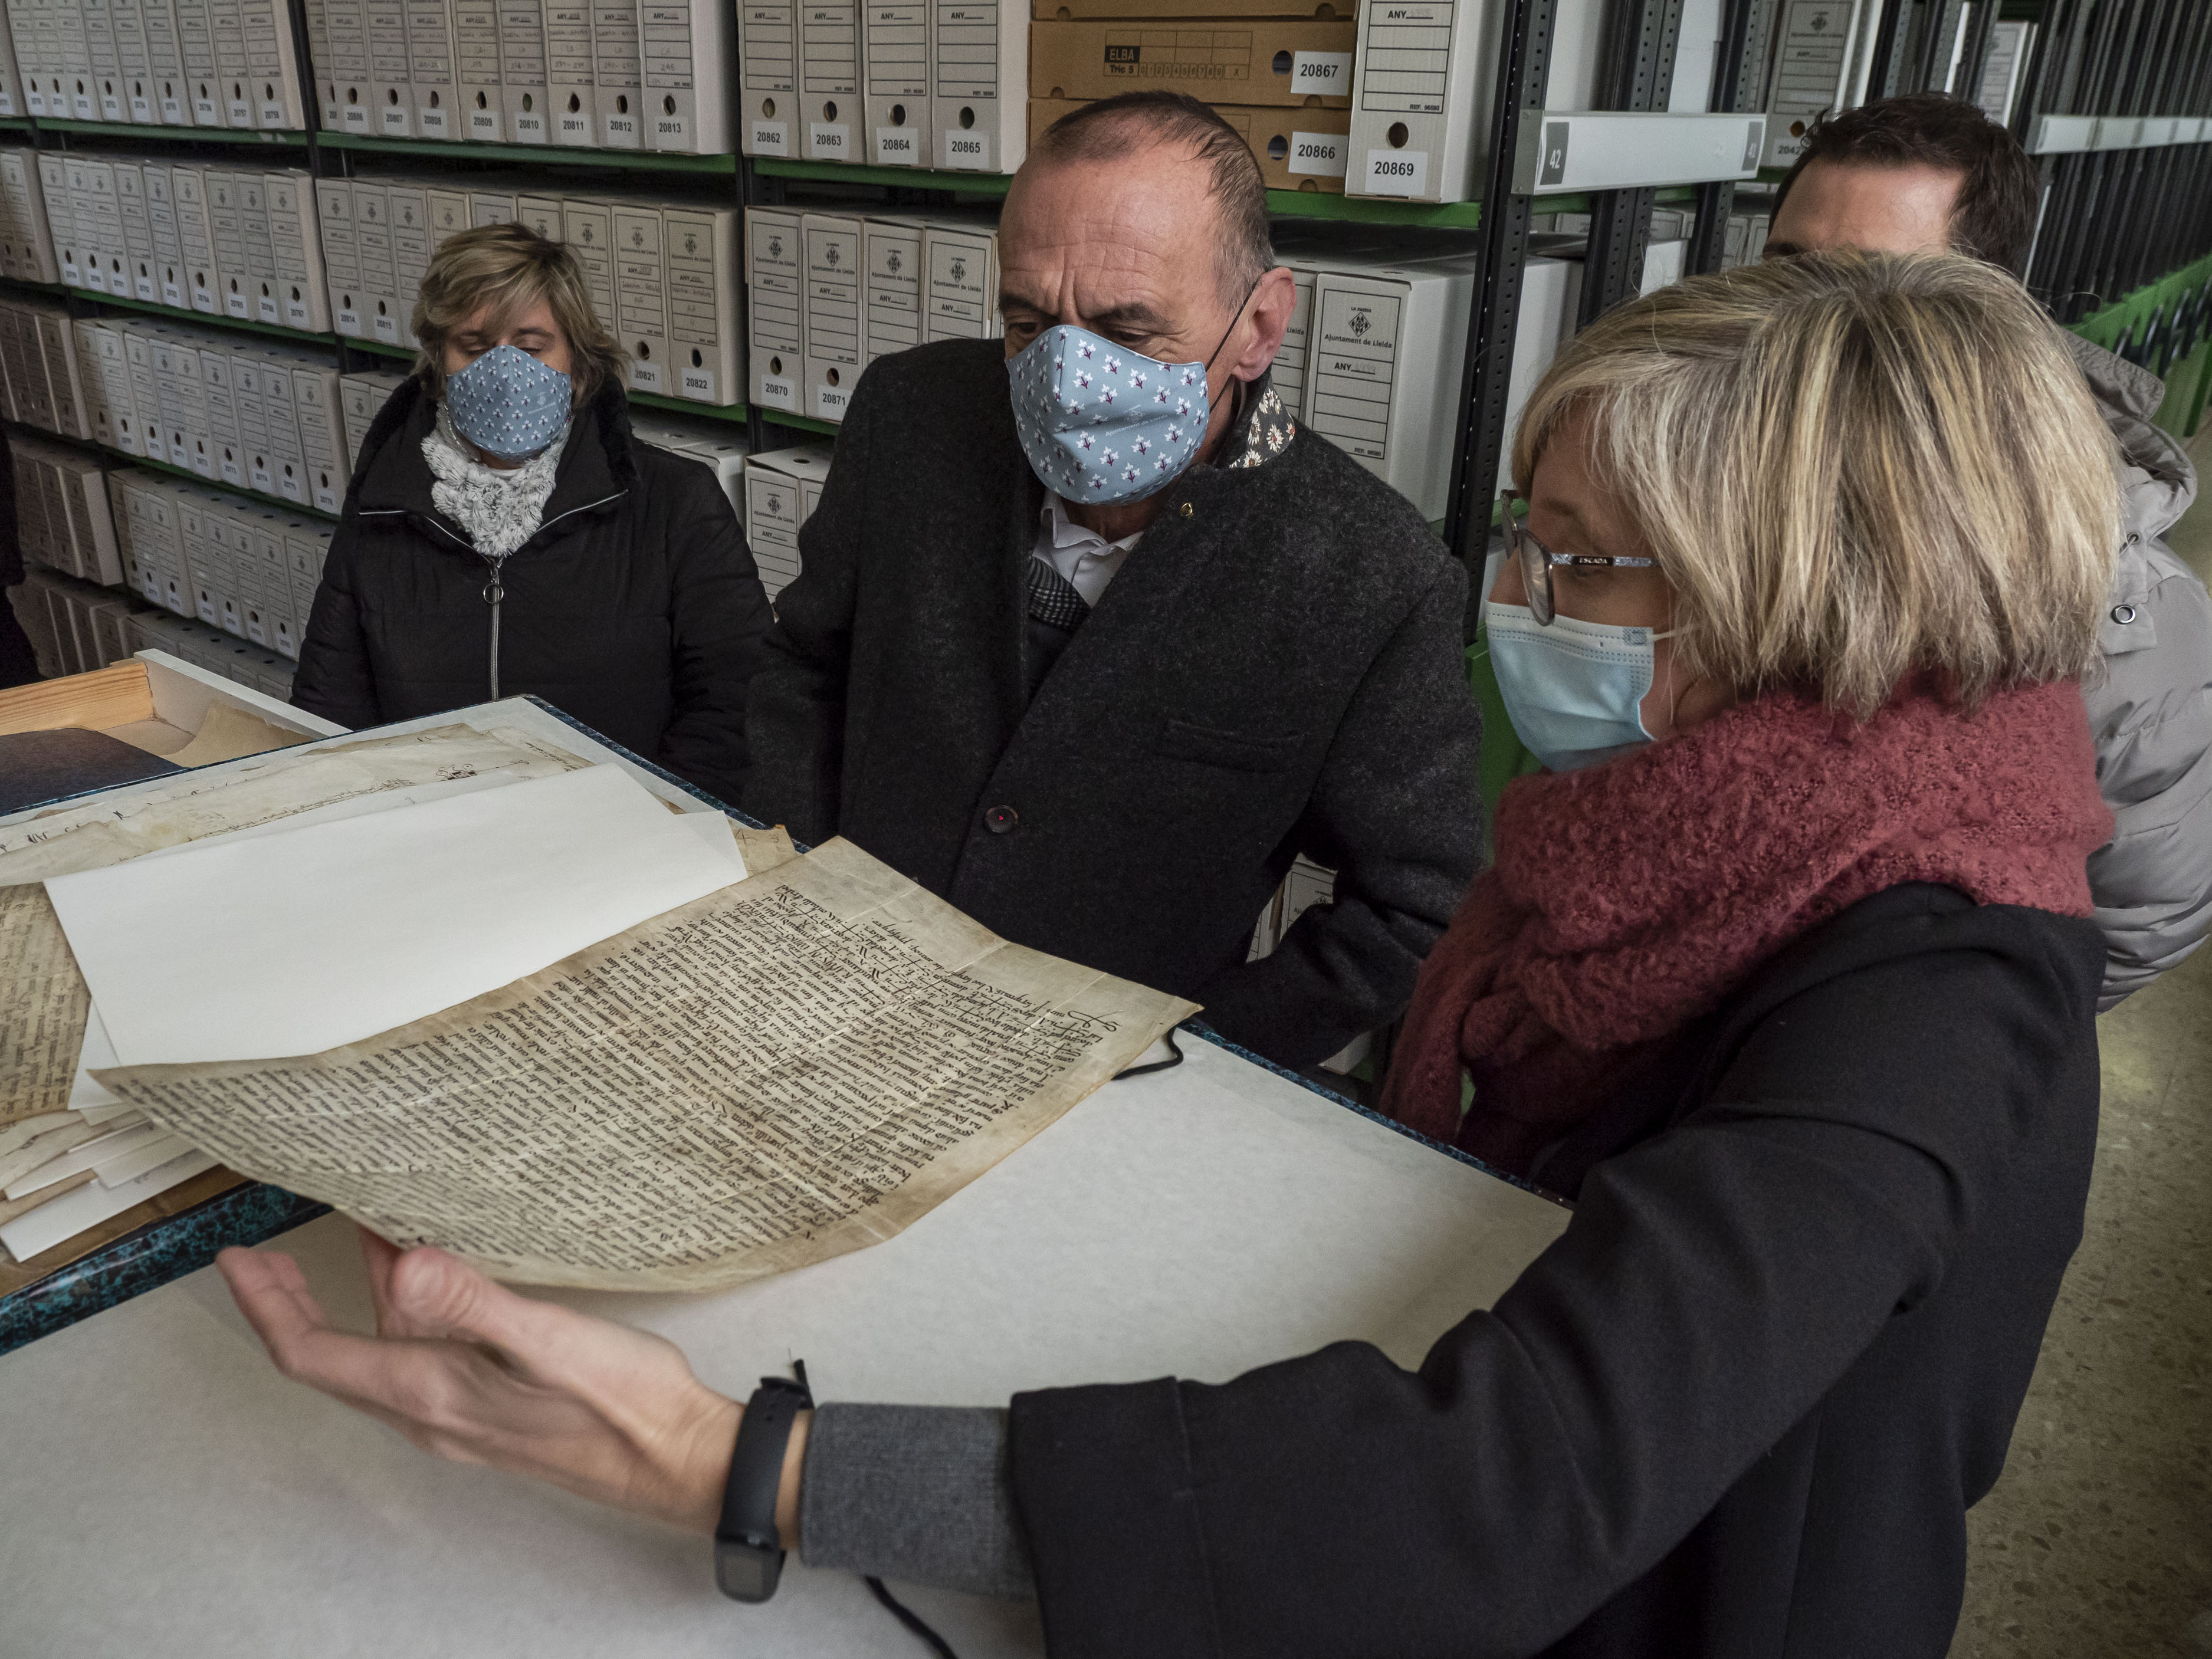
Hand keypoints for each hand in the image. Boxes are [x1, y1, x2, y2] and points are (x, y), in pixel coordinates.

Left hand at [217, 1228, 803, 1539]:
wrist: (678, 1459)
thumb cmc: (624, 1407)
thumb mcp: (550, 1341)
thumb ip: (473, 1303)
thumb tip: (403, 1263)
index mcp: (432, 1392)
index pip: (314, 1353)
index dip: (265, 1305)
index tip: (237, 1260)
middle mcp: (432, 1411)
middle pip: (331, 1359)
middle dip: (288, 1306)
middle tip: (262, 1258)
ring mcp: (460, 1413)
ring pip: (378, 1354)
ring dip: (350, 1302)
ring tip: (353, 1243)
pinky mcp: (491, 1406)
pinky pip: (420, 1357)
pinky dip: (402, 1312)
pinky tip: (431, 1282)